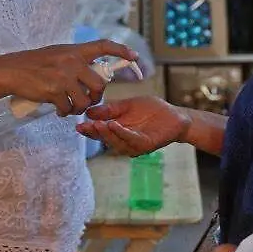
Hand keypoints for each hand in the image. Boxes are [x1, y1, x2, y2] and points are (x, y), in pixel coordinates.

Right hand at [0, 40, 138, 115]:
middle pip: (100, 84)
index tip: (135, 57)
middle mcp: (72, 62)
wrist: (12, 71)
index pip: (103, 45)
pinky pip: (68, 108)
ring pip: (85, 100)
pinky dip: (64, 112)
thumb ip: (75, 62)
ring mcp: (63, 76)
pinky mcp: (54, 91)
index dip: (121, 50)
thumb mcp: (58, 55)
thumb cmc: (34, 64)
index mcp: (75, 51)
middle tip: (87, 101)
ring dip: (80, 108)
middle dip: (96, 97)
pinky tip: (58, 110)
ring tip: (70, 107)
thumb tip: (92, 74)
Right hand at [76, 96, 191, 155]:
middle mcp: (125, 142)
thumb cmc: (152, 111)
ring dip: (107, 134)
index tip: (77, 125)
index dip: (89, 130)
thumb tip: (89, 111)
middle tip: (85, 125)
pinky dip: (123, 133)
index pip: (101, 133)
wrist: (175, 115)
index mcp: (119, 132)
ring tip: (97, 124)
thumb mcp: (127, 106)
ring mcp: (136, 145)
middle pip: (107, 140)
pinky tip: (115, 125)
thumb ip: (110, 110)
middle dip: (95, 133)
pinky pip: (133, 140)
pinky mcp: (147, 144)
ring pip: (118, 142)